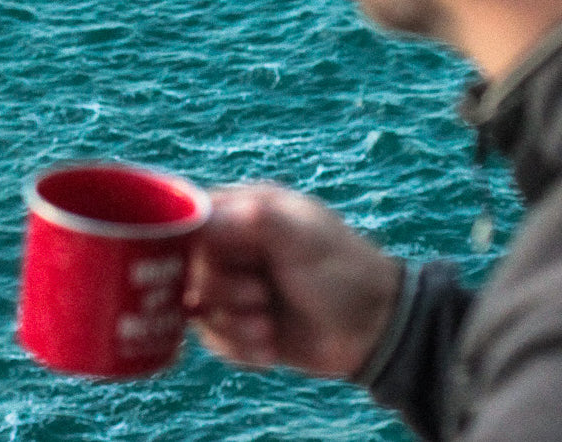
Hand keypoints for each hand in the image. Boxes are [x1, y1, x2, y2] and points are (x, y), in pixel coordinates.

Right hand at [185, 183, 402, 378]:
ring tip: (267, 328)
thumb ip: (254, 219)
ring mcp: (236, 286)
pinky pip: (213, 339)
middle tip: (258, 297)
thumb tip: (200, 218)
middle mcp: (235, 247)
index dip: (186, 243)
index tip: (201, 265)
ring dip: (231, 325)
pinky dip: (239, 348)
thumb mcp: (303, 238)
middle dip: (220, 292)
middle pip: (188, 269)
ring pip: (198, 308)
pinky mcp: (240, 324)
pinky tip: (269, 347)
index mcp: (247, 212)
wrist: (375, 331)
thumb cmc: (344, 274)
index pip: (191, 218)